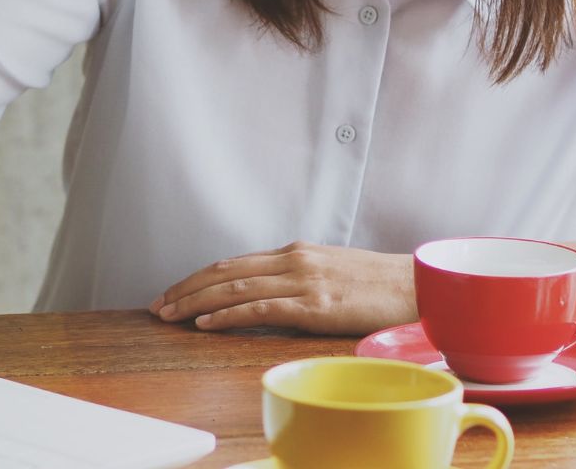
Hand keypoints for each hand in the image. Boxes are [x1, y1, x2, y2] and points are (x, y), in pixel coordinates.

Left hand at [148, 241, 414, 334]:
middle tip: (158, 305)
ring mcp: (304, 281)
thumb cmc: (378, 285)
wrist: (418, 287)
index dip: (198, 277)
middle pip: (226, 271)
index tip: (173, 292)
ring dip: (196, 302)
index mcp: (296, 253)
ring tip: (169, 314)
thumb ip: (298, 280)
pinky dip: (228, 314)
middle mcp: (294, 261)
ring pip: (236, 287)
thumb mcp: (331, 273)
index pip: (234, 263)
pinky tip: (205, 322)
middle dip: (186, 288)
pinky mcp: (315, 305)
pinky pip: (261, 307)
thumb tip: (269, 295)